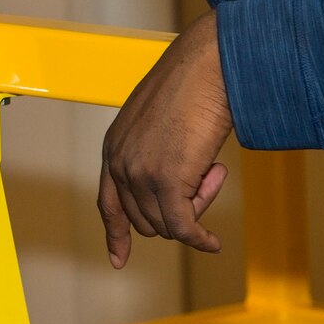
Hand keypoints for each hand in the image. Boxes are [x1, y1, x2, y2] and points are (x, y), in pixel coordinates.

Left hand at [98, 11, 233, 267]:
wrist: (207, 66)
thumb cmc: (192, 84)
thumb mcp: (160, 121)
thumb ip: (156, 153)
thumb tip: (177, 193)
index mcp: (113, 147)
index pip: (108, 202)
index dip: (116, 232)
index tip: (118, 258)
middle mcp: (118, 162)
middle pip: (146, 219)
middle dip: (179, 209)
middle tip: (208, 176)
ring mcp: (138, 173)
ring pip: (168, 223)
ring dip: (196, 208)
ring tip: (214, 170)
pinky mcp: (165, 181)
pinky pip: (182, 227)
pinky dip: (198, 239)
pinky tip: (213, 242)